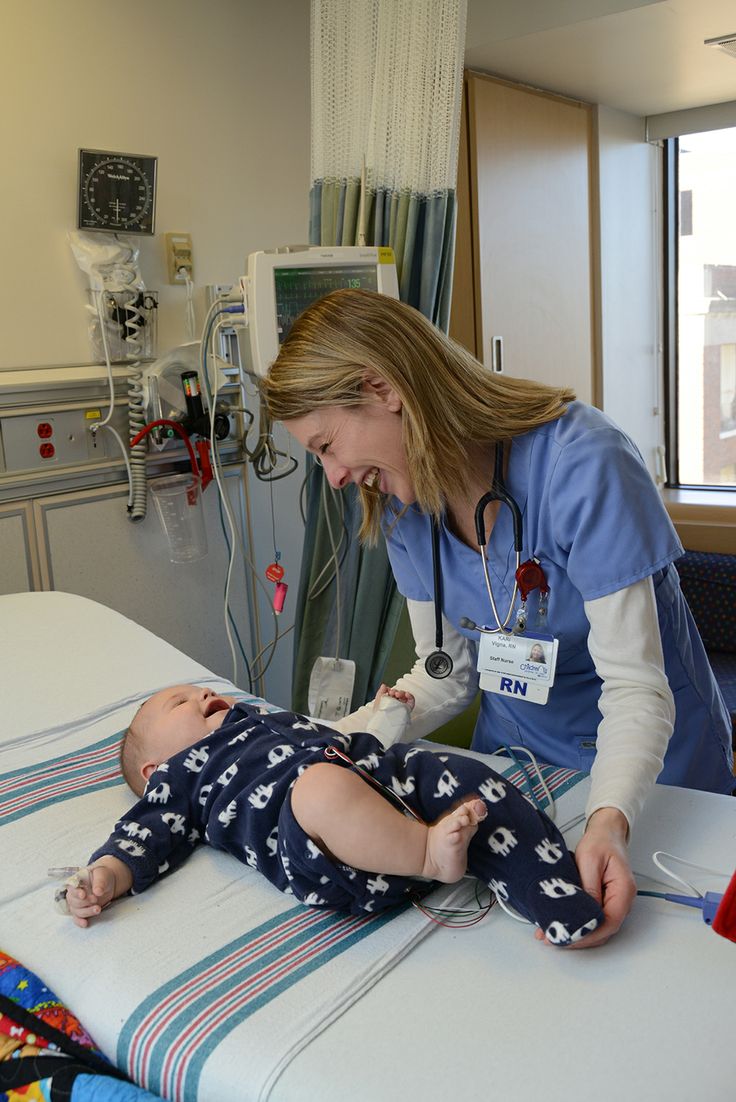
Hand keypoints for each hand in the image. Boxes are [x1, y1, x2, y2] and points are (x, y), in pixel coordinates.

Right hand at [65, 858, 131, 927]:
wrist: (107, 883)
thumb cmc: (102, 876)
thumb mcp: (102, 875)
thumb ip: (100, 882)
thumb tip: (97, 892)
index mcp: (76, 882)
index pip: (72, 888)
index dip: (76, 892)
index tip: (83, 895)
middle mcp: (74, 894)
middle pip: (73, 901)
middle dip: (84, 902)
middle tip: (95, 899)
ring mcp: (77, 904)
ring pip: (77, 911)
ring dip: (87, 912)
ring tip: (98, 909)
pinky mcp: (82, 911)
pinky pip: (77, 918)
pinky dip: (80, 922)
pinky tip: (85, 924)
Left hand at [374, 684, 414, 710]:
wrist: (384, 722)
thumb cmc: (379, 714)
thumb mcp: (378, 701)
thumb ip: (381, 692)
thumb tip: (384, 685)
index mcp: (389, 703)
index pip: (392, 694)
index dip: (391, 690)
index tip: (388, 690)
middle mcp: (396, 705)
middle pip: (398, 694)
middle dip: (396, 691)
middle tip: (392, 692)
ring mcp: (401, 707)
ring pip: (405, 696)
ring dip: (402, 692)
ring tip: (398, 694)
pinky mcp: (407, 709)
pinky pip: (411, 701)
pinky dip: (410, 696)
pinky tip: (406, 694)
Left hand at [537, 807, 635, 948]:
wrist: (606, 832)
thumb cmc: (601, 842)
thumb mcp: (590, 860)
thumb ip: (588, 887)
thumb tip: (584, 912)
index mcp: (624, 889)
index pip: (610, 922)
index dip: (589, 933)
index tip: (568, 936)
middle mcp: (623, 899)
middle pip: (604, 929)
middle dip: (579, 937)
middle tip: (554, 937)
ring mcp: (614, 901)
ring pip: (598, 926)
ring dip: (577, 932)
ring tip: (552, 932)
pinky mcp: (605, 900)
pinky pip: (594, 917)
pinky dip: (578, 922)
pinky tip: (562, 922)